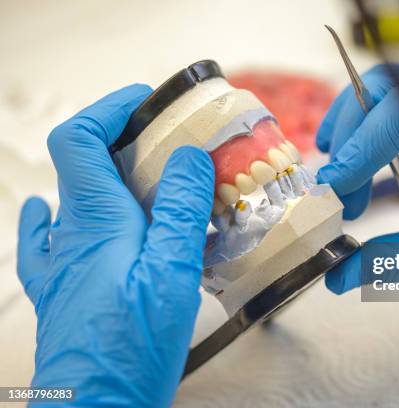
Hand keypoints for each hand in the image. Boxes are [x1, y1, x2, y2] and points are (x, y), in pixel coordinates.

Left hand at [17, 85, 214, 406]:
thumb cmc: (132, 345)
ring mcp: (61, 263)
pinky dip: (51, 216)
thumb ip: (178, 209)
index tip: (147, 103)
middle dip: (123, 140)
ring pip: (75, 199)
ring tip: (148, 178)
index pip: (79, 139)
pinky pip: (45, 240)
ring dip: (108, 176)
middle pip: (82, 164)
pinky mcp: (63, 290)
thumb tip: (187, 156)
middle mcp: (69, 234)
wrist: (97, 407)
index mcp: (95, 221)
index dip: (108, 110)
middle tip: (168, 143)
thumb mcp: (171, 272)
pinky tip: (52, 215)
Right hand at [316, 64, 398, 293]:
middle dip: (347, 133)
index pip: (396, 110)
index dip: (356, 147)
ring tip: (340, 176)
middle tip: (335, 185)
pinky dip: (372, 136)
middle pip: (384, 88)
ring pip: (390, 93)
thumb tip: (338, 276)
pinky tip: (361, 173)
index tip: (334, 192)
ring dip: (355, 130)